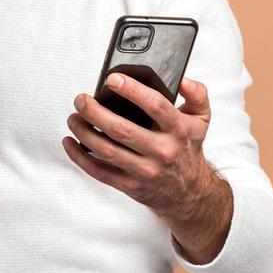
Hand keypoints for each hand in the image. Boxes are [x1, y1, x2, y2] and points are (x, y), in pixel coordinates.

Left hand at [62, 73, 216, 219]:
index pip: (155, 106)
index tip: (112, 79)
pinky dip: (80, 157)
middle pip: (122, 129)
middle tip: (81, 100)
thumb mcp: (202, 120)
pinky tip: (70, 142)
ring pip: (107, 150)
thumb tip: (182, 80)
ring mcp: (145, 171)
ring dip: (84, 132)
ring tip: (73, 117)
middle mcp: (162, 151)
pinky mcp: (130, 186)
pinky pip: (99, 172)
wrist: (189, 192)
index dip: (132, 90)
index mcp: (178, 130)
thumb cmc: (187, 149)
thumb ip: (197, 94)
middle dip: (95, 112)